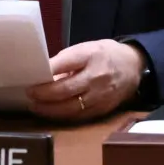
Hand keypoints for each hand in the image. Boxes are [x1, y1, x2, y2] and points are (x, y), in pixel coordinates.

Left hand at [26, 40, 143, 120]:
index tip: (31, 78)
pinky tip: (52, 113)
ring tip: (35, 106)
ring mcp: (100, 95)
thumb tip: (44, 74)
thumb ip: (66, 60)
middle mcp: (96, 77)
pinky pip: (79, 116)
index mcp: (90, 56)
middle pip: (65, 90)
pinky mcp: (102, 109)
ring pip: (70, 107)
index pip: (64, 64)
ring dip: (50, 109)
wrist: (134, 66)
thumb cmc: (104, 54)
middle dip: (44, 94)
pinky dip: (63, 115)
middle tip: (29, 94)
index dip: (46, 73)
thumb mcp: (86, 48)